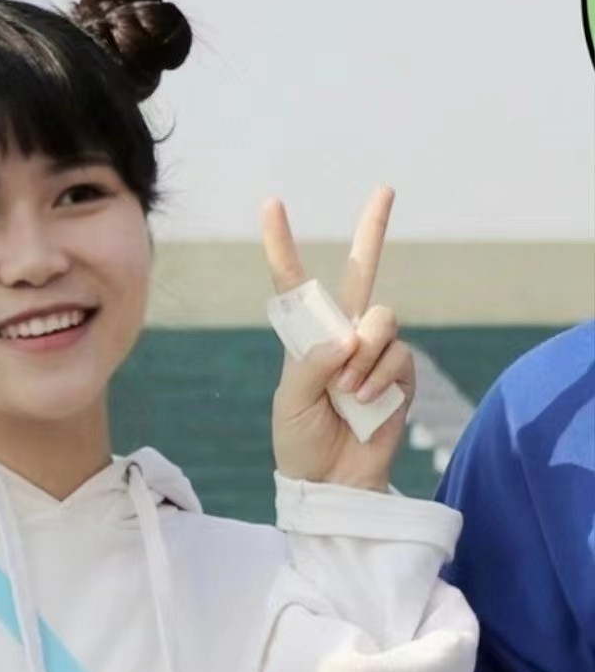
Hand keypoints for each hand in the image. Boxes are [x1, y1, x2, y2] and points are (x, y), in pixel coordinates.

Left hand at [262, 186, 413, 490]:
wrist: (330, 483)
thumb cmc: (300, 442)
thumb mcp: (289, 403)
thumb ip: (311, 365)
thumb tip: (348, 337)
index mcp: (305, 338)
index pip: (294, 284)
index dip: (282, 245)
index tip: (272, 204)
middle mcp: (342, 336)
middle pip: (361, 273)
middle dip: (374, 230)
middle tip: (385, 189)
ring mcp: (373, 353)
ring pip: (382, 318)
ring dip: (363, 352)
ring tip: (346, 388)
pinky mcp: (399, 374)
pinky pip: (396, 353)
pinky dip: (378, 373)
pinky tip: (365, 398)